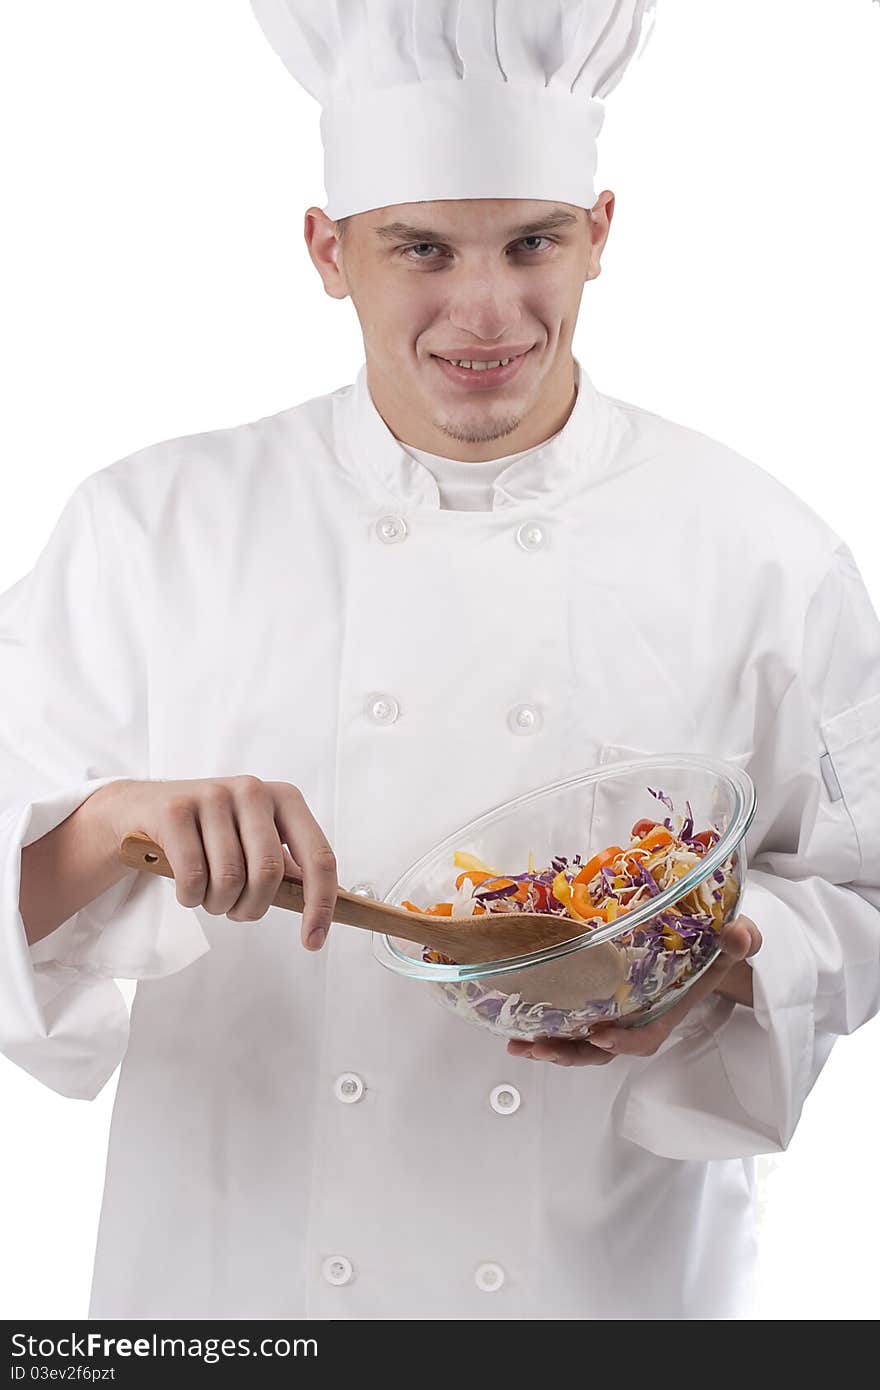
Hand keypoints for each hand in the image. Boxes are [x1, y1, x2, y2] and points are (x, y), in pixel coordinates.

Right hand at [107, 776, 337, 949]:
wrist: (143, 809)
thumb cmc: (211, 832)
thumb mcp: (257, 839)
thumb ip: (293, 867)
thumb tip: (338, 900)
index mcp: (285, 798)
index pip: (318, 856)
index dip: (320, 905)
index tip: (313, 940)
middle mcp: (252, 790)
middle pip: (268, 873)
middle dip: (252, 908)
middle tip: (237, 911)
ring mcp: (213, 796)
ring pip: (229, 879)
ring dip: (219, 905)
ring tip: (210, 895)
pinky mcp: (176, 811)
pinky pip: (194, 877)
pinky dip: (191, 898)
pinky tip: (189, 889)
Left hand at [505, 914, 761, 1066]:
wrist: (713, 949)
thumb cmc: (720, 947)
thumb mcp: (737, 942)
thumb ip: (740, 940)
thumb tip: (737, 934)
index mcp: (669, 1009)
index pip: (646, 1036)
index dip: (623, 1041)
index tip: (599, 1034)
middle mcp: (641, 1017)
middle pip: (604, 1049)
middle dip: (572, 1053)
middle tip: (540, 1048)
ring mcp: (620, 1012)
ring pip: (584, 1042)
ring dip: (553, 1046)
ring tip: (521, 1047)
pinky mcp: (603, 999)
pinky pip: (575, 1021)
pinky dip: (550, 1026)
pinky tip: (520, 1025)